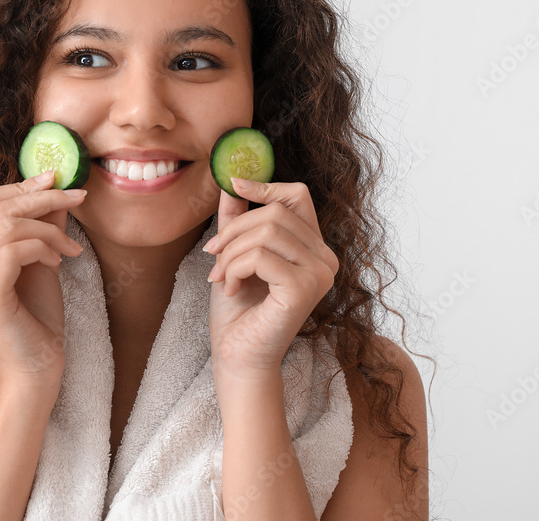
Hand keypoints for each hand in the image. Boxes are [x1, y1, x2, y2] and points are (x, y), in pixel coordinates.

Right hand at [0, 170, 85, 387]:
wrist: (37, 367)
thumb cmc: (36, 316)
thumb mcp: (41, 258)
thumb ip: (41, 223)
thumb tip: (53, 183)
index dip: (22, 185)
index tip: (57, 179)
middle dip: (43, 197)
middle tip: (77, 198)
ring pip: (8, 225)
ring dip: (49, 230)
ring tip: (69, 249)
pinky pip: (14, 249)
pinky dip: (42, 248)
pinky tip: (56, 263)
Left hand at [205, 176, 338, 379]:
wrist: (237, 356)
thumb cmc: (238, 311)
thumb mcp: (234, 254)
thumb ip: (237, 219)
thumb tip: (231, 181)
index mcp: (314, 248)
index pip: (298, 197)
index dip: (265, 186)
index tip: (234, 186)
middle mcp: (326, 259)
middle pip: (276, 212)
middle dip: (234, 230)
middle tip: (212, 255)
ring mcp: (320, 274)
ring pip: (266, 232)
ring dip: (231, 252)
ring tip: (220, 276)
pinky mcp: (304, 288)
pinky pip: (260, 256)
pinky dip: (234, 268)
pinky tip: (229, 288)